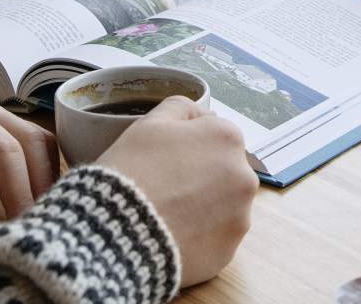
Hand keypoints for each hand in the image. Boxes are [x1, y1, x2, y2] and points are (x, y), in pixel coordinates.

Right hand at [97, 96, 257, 285]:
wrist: (116, 232)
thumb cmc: (132, 170)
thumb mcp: (149, 123)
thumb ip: (181, 108)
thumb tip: (201, 116)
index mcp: (228, 138)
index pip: (213, 134)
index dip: (186, 145)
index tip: (164, 158)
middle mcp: (245, 177)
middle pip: (223, 170)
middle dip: (201, 175)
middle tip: (164, 186)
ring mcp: (240, 217)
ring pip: (222, 205)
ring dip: (203, 206)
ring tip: (167, 214)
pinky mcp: (228, 252)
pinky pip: (214, 238)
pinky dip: (198, 237)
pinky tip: (172, 235)